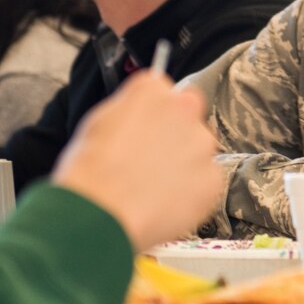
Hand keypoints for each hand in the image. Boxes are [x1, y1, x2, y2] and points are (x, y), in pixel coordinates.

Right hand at [52, 71, 223, 250]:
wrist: (100, 212)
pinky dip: (191, 193)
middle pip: (188, 118)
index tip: (145, 129)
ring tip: (153, 188)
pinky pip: (206, 182)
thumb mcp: (99, 121)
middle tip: (149, 162)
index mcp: (152, 90)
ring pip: (199, 151)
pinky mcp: (212, 179)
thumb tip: (140, 111)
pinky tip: (165, 203)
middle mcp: (184, 110)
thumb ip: (130, 108)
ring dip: (184, 164)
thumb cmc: (90, 170)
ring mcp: (202, 145)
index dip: (153, 114)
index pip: (163, 91)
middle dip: (174, 137)